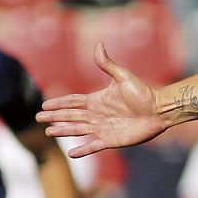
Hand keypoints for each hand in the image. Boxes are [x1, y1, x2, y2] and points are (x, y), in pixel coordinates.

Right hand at [36, 43, 166, 157]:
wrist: (159, 110)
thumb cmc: (143, 93)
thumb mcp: (123, 77)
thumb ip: (107, 64)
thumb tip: (98, 44)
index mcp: (97, 100)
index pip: (73, 102)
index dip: (59, 103)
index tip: (45, 104)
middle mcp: (98, 114)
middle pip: (71, 116)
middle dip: (55, 117)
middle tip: (38, 118)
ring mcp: (103, 128)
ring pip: (78, 130)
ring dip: (63, 131)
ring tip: (49, 132)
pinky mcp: (111, 140)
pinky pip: (93, 146)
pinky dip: (83, 150)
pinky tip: (71, 153)